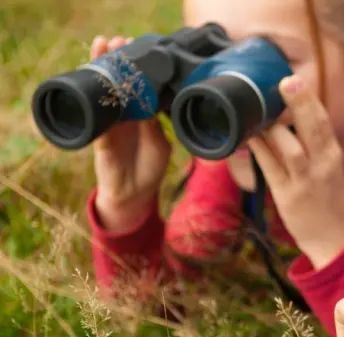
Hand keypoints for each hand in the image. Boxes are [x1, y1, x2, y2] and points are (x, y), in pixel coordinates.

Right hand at [91, 35, 170, 231]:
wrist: (133, 195)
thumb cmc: (150, 169)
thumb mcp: (160, 145)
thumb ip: (154, 126)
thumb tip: (149, 105)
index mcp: (143, 116)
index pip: (139, 87)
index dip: (138, 69)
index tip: (137, 49)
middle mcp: (126, 115)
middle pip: (120, 82)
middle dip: (118, 60)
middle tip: (117, 41)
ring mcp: (111, 122)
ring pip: (105, 90)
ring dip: (102, 68)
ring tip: (101, 47)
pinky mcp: (100, 134)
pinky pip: (96, 112)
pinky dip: (94, 96)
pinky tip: (92, 79)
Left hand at [247, 75, 343, 269]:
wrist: (335, 239)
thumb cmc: (328, 199)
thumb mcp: (328, 166)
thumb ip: (312, 142)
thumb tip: (285, 115)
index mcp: (333, 154)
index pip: (323, 122)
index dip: (308, 100)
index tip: (294, 79)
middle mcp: (323, 165)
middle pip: (312, 129)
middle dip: (299, 104)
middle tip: (285, 82)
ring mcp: (305, 182)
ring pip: (290, 149)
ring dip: (274, 130)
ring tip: (259, 112)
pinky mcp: (287, 197)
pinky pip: (270, 169)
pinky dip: (259, 151)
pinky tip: (248, 137)